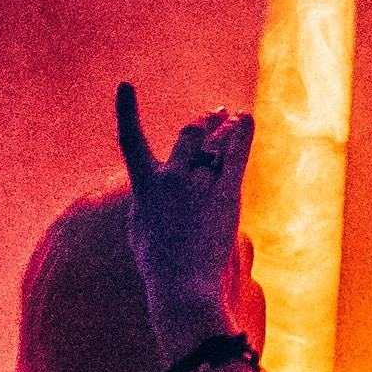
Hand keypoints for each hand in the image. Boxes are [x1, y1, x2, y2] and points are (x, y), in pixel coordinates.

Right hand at [115, 84, 261, 356]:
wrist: (181, 285)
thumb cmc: (158, 264)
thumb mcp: (139, 230)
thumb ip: (143, 201)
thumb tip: (146, 189)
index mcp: (144, 185)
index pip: (130, 139)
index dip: (126, 110)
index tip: (125, 86)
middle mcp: (171, 178)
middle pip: (188, 135)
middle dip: (203, 124)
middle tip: (216, 115)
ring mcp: (199, 184)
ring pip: (214, 143)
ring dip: (224, 128)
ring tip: (231, 118)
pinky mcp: (226, 194)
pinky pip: (235, 155)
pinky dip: (241, 134)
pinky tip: (246, 119)